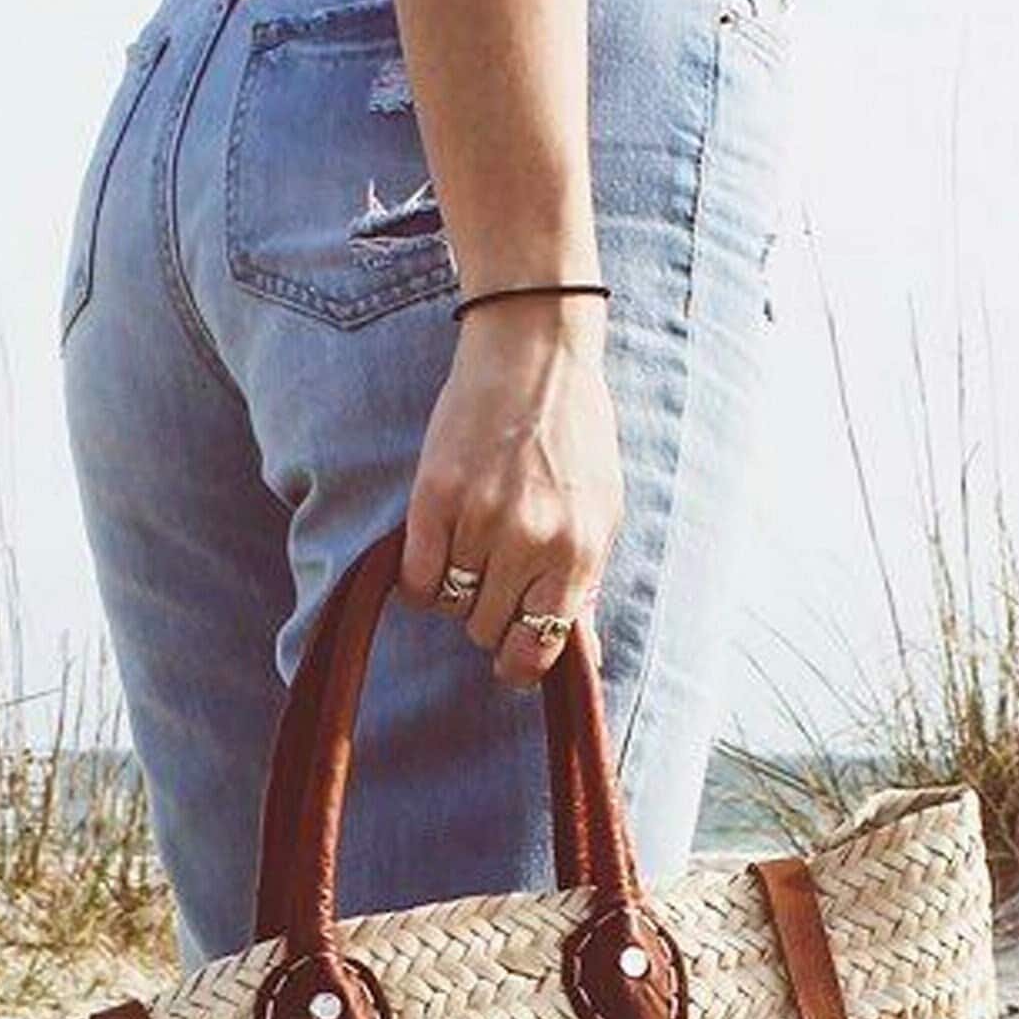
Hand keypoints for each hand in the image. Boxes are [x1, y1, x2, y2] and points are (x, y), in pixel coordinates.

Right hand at [399, 295, 622, 686]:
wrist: (535, 353)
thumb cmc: (575, 436)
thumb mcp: (601, 514)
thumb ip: (586, 586)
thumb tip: (585, 660)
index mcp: (578, 550)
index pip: (538, 646)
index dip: (520, 664)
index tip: (510, 659)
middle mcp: (530, 540)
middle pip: (488, 629)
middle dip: (489, 616)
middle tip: (493, 578)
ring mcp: (479, 518)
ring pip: (451, 606)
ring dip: (456, 592)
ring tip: (469, 551)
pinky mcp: (434, 496)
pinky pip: (416, 580)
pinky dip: (420, 581)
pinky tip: (433, 556)